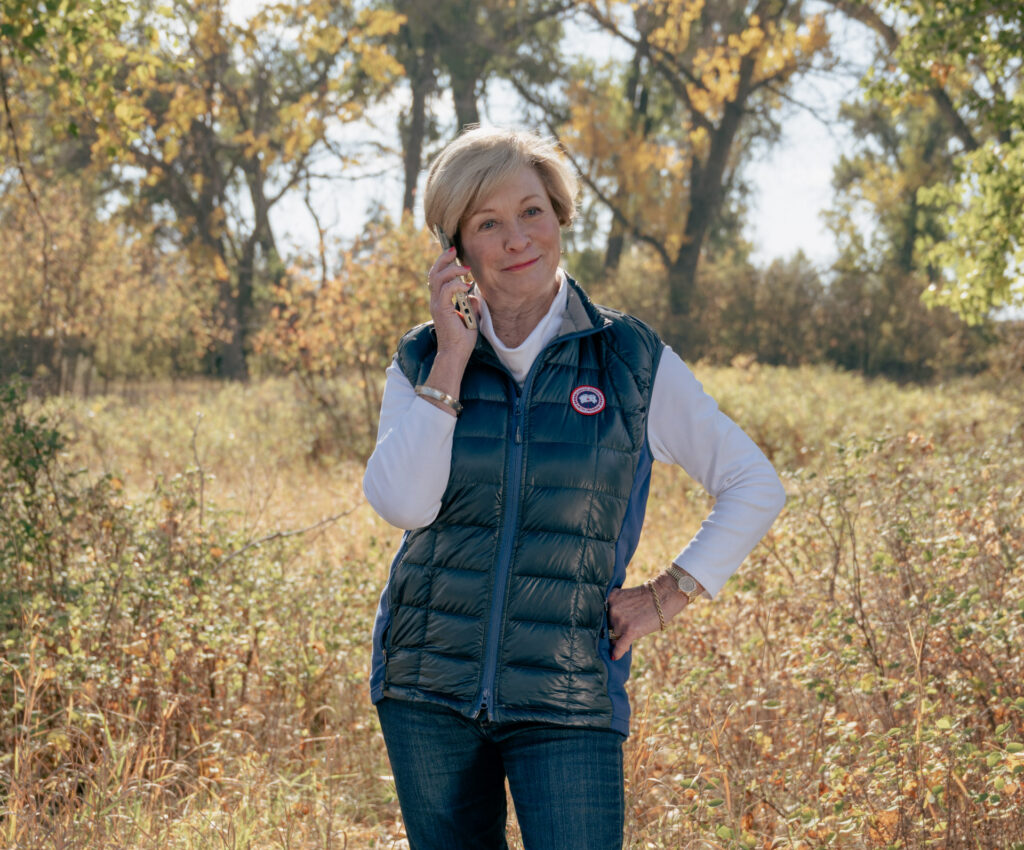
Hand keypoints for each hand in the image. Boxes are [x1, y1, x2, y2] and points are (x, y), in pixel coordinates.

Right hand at [427, 246, 477, 363]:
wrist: (456, 354)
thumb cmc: (462, 338)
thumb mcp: (470, 315)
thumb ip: (470, 303)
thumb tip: (472, 294)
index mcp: (440, 301)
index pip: (437, 277)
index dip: (443, 263)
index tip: (453, 252)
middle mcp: (436, 301)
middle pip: (434, 273)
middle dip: (444, 259)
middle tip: (453, 249)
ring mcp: (437, 304)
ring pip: (438, 278)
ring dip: (452, 270)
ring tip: (465, 269)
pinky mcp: (441, 309)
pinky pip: (446, 290)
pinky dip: (456, 284)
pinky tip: (466, 286)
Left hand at [606, 573, 694, 660]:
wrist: (664, 596)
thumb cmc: (647, 597)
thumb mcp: (626, 597)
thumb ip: (617, 609)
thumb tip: (611, 630)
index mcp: (610, 599)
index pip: (604, 617)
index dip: (609, 623)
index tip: (609, 628)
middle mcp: (612, 609)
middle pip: (609, 627)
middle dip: (617, 629)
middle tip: (631, 623)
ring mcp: (620, 620)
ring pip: (616, 636)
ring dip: (622, 637)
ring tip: (636, 627)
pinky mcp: (630, 630)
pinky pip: (620, 645)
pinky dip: (617, 652)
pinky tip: (614, 657)